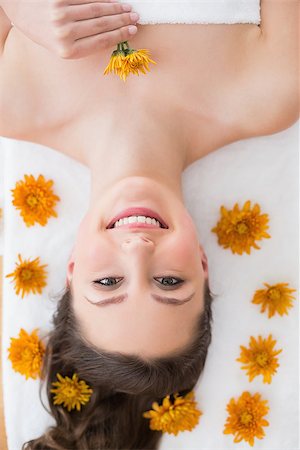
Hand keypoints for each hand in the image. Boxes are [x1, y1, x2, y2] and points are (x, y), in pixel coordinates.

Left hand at [1, 0, 138, 57]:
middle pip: (101, 25)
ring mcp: (61, 14)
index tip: (132, 31)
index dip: (119, 35)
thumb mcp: (61, 45)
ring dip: (115, 8)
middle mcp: (64, 33)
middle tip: (134, 18)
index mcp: (67, 51)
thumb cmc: (44, 32)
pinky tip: (112, 0)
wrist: (20, 11)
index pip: (100, 41)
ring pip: (96, 9)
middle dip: (121, 21)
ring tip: (127, 8)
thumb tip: (113, 35)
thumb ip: (84, 43)